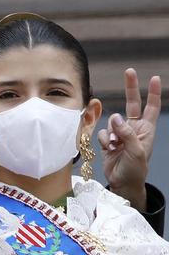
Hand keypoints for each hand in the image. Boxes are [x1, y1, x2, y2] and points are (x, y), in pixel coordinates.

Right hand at [101, 67, 159, 202]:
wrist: (122, 183)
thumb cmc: (135, 169)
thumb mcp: (136, 151)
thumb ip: (126, 133)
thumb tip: (115, 116)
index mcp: (146, 130)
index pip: (151, 107)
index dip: (152, 93)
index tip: (154, 78)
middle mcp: (133, 128)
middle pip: (132, 104)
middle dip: (130, 88)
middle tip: (129, 71)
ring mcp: (120, 134)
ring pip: (111, 121)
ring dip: (111, 132)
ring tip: (115, 146)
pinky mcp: (107, 141)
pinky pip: (101, 133)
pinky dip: (103, 140)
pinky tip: (108, 149)